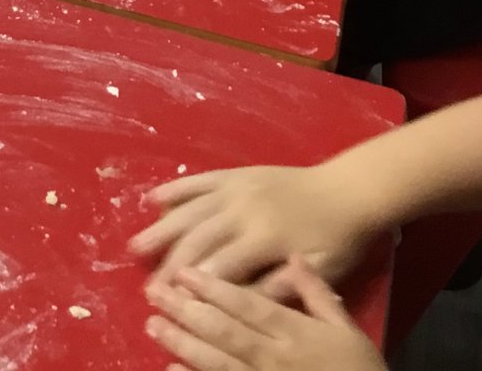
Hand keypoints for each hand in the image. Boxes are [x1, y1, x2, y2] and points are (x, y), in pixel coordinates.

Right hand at [128, 165, 378, 289]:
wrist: (347, 190)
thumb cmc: (335, 239)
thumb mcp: (319, 271)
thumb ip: (279, 286)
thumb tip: (238, 303)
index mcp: (266, 239)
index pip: (221, 269)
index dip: (195, 290)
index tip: (172, 307)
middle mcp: (243, 211)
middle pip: (198, 241)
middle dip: (171, 267)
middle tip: (148, 289)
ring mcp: (236, 188)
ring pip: (190, 210)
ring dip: (161, 230)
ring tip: (134, 248)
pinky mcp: (234, 174)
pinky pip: (198, 181)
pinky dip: (174, 189)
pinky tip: (152, 200)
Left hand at [146, 261, 385, 370]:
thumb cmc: (360, 369)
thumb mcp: (346, 329)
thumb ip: (316, 294)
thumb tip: (293, 256)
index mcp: (295, 332)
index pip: (248, 304)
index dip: (214, 288)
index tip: (184, 271)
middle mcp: (275, 356)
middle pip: (224, 330)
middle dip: (187, 310)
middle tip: (154, 290)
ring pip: (217, 361)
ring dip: (182, 342)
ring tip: (153, 323)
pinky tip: (171, 368)